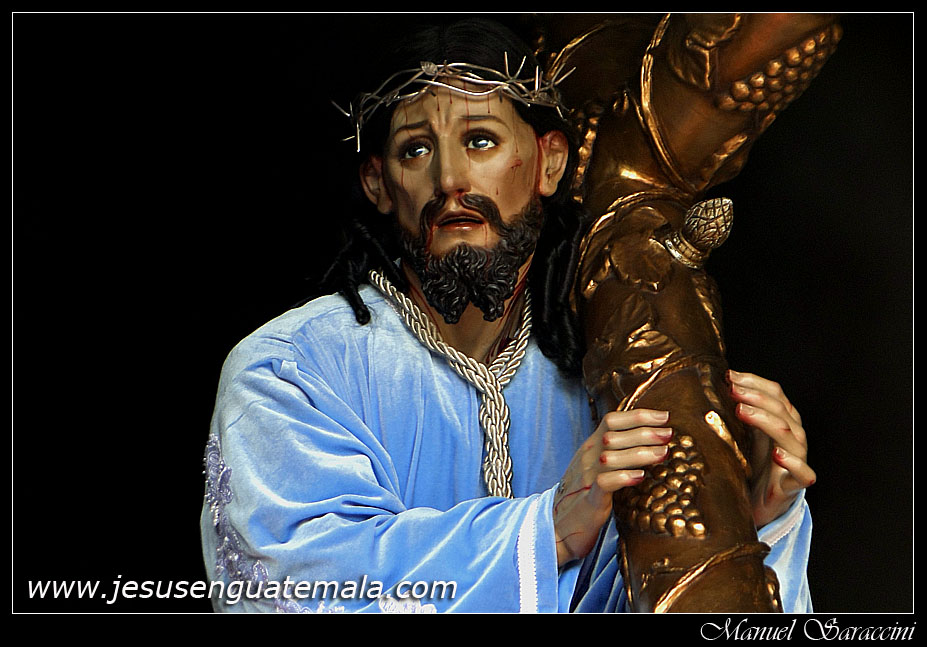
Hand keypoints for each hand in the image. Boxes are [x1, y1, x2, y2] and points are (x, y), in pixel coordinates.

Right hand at [553, 408, 672, 565]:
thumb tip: (648, 443)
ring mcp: (586, 478)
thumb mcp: (596, 467)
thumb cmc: (584, 496)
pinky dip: (623, 477)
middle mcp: (587, 458)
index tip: (664, 417)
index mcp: (590, 447)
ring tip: (663, 453)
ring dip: (640, 453)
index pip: (611, 420)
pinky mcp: (589, 500)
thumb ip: (616, 453)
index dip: (638, 416)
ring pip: (610, 456)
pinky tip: (640, 476)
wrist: (557, 526)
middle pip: (613, 435)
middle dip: (644, 431)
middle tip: (669, 434)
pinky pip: (603, 483)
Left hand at [728, 370, 815, 528]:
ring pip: (790, 435)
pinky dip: (793, 462)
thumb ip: (737, 411)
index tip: (730, 377)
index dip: (755, 382)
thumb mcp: (742, 433)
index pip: (775, 393)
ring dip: (766, 421)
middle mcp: (792, 436)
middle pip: (781, 410)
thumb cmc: (751, 463)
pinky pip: (802, 473)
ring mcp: (796, 459)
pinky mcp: (794, 484)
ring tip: (743, 412)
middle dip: (756, 397)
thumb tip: (717, 384)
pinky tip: (777, 454)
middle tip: (733, 391)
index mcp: (781, 419)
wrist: (756, 502)